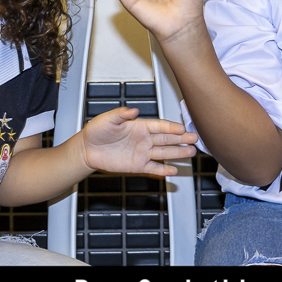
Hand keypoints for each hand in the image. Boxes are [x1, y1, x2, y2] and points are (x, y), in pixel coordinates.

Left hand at [81, 107, 197, 175]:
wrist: (87, 150)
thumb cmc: (96, 131)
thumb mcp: (107, 119)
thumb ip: (121, 114)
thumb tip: (134, 110)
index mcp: (139, 126)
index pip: (159, 126)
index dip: (171, 127)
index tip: (182, 128)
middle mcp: (143, 139)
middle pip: (166, 139)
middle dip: (181, 139)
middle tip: (195, 139)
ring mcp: (142, 153)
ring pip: (164, 153)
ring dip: (177, 153)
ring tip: (191, 152)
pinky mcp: (137, 166)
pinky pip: (153, 168)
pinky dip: (163, 170)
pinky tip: (174, 171)